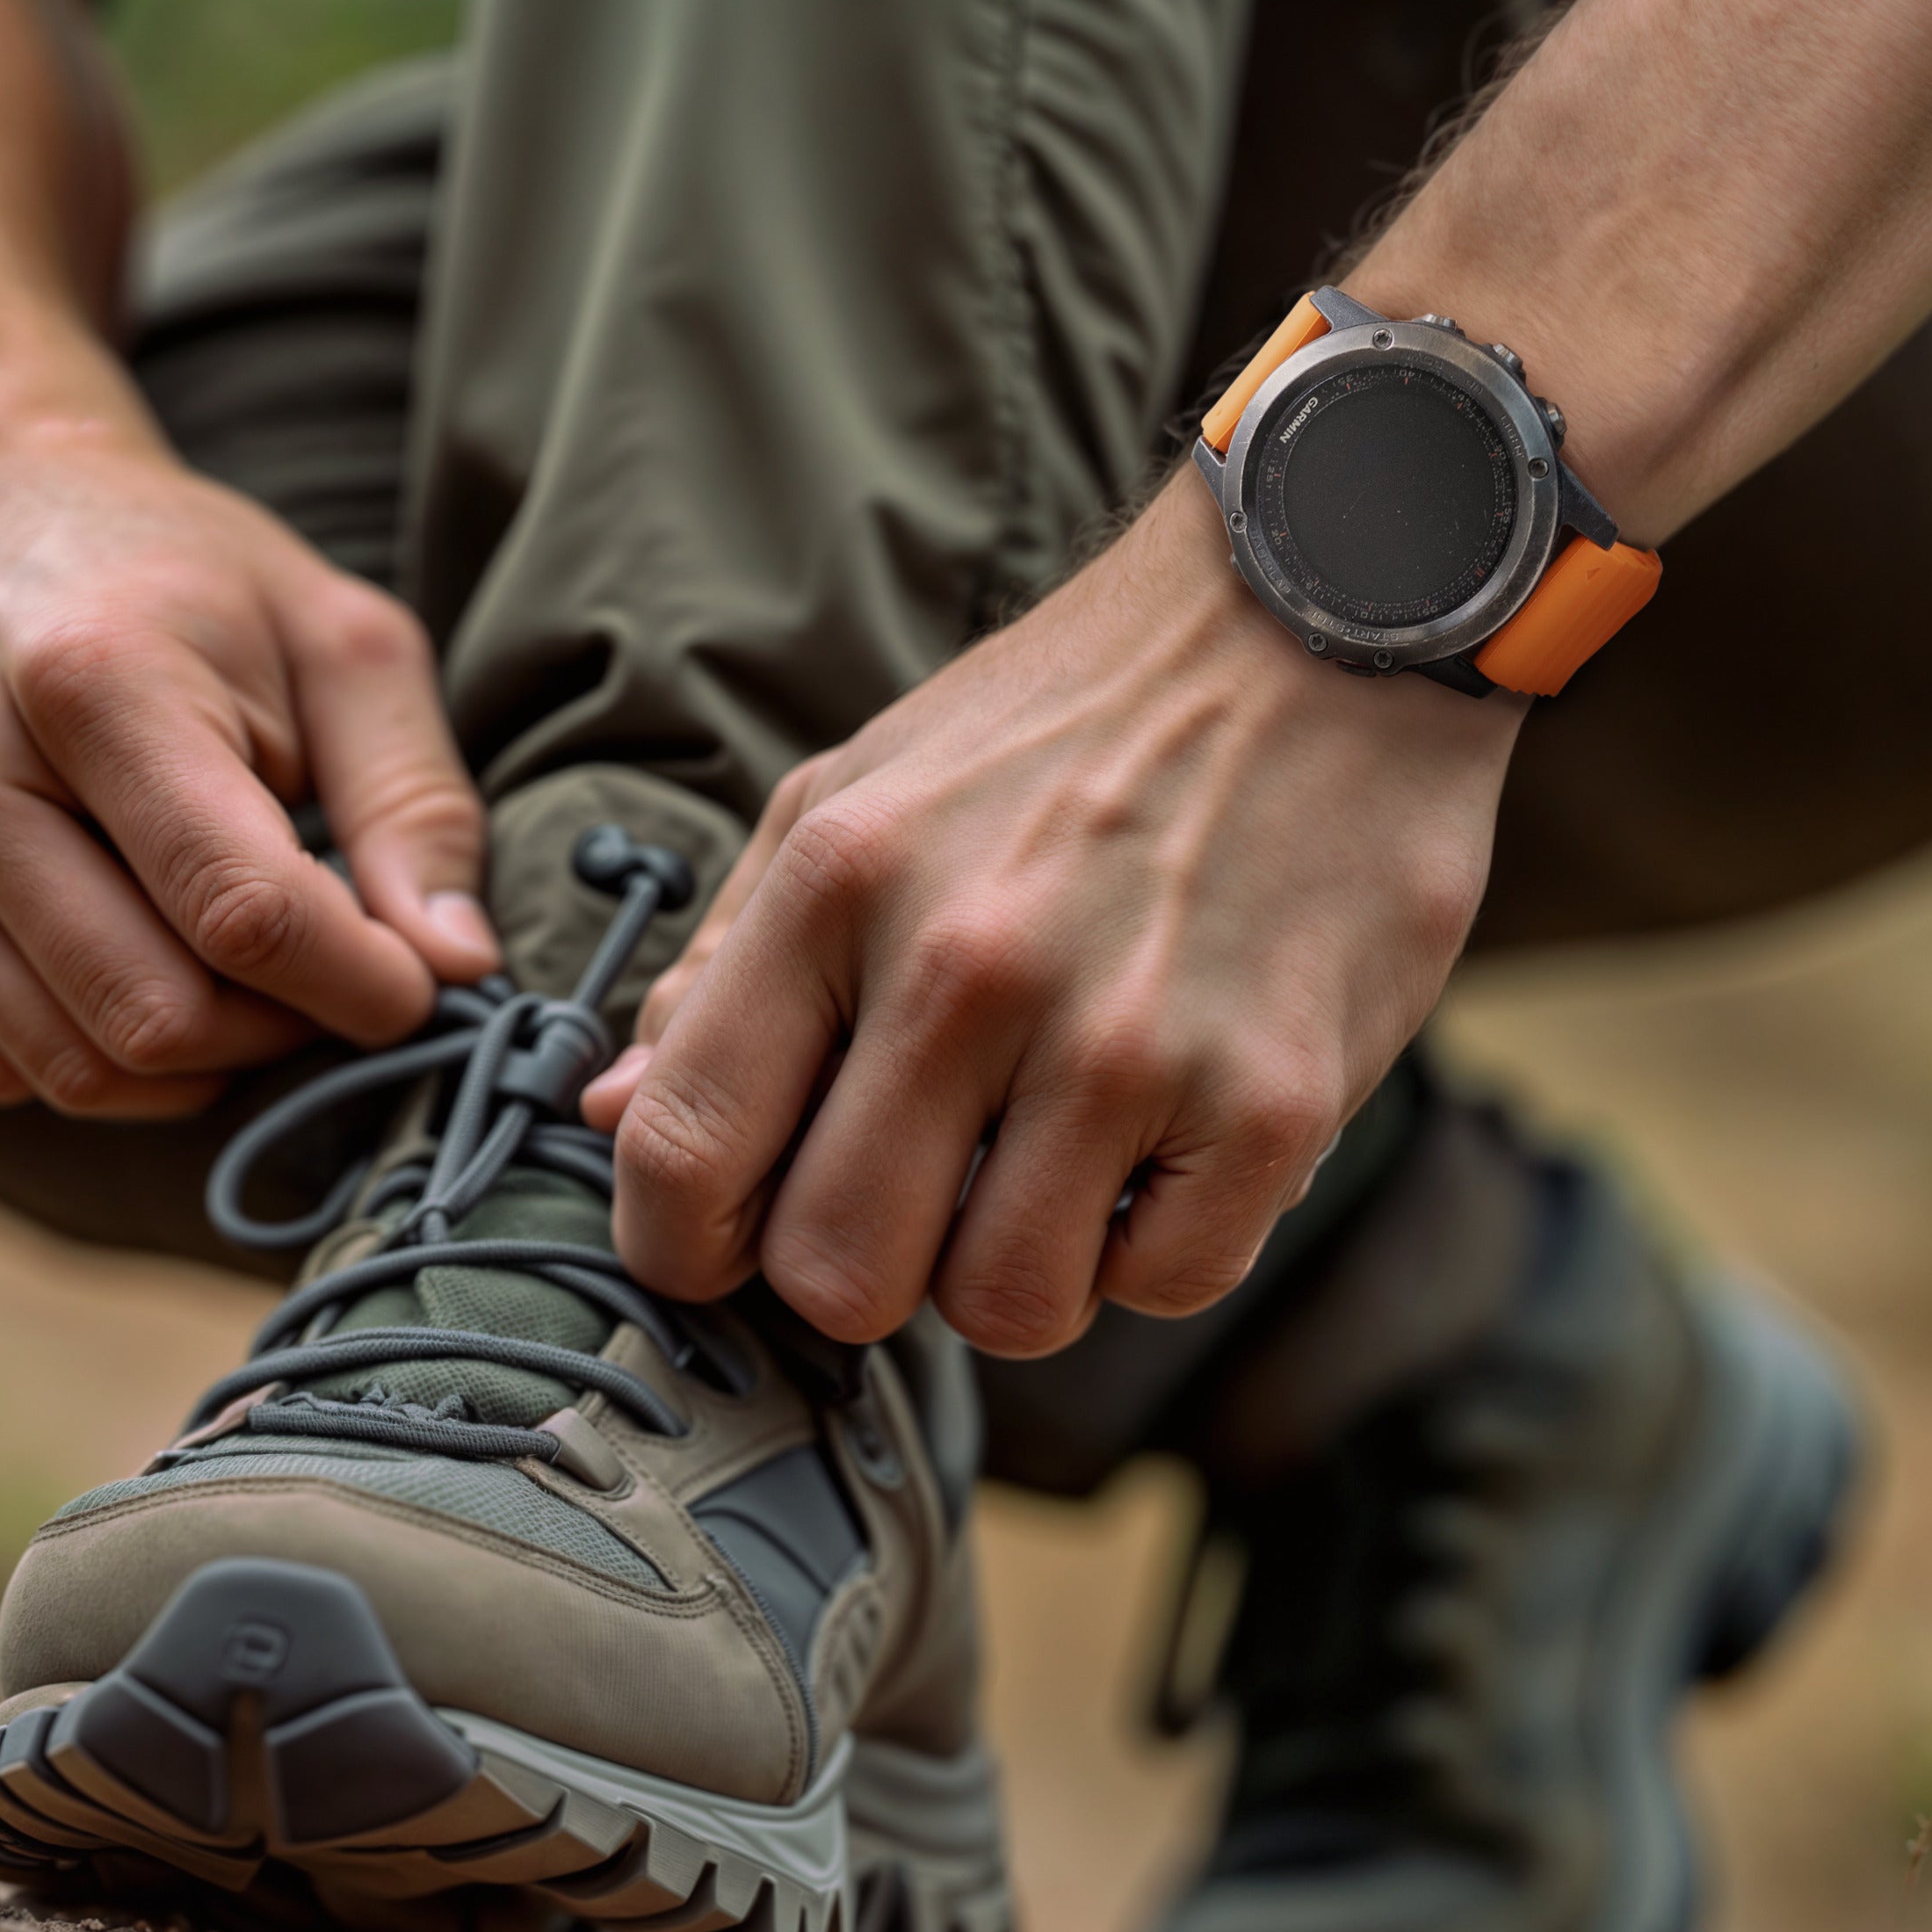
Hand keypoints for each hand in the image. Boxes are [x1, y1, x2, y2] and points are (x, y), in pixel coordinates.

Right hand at [0, 406, 498, 1115]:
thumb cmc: (186, 585)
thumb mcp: (341, 641)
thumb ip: (414, 801)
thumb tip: (457, 966)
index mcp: (94, 682)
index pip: (236, 908)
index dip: (351, 981)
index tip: (417, 985)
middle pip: (149, 1013)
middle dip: (277, 1030)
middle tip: (336, 971)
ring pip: (70, 1067)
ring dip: (196, 1059)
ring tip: (252, 970)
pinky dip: (97, 1051)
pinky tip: (148, 959)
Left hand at [582, 485, 1513, 1354]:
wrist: (1320, 623)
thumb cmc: (1072, 722)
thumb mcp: (861, 792)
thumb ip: (731, 959)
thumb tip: (610, 1113)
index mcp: (842, 878)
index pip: (688, 1151)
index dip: (683, 1243)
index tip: (728, 1243)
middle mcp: (969, 963)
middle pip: (837, 1275)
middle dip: (869, 1264)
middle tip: (928, 1185)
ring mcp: (1125, 1039)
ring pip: (1003, 1308)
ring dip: (1020, 1264)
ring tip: (1057, 1152)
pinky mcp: (1270, 1099)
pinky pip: (1164, 1286)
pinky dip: (1157, 1243)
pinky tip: (1169, 1137)